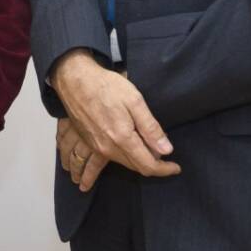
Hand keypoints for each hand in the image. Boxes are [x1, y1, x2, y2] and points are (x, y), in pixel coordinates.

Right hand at [51, 49, 179, 177]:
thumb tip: (166, 150)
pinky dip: (123, 159)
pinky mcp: (89, 143)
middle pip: (135, 167)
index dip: (164, 170)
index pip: (148, 165)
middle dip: (153, 165)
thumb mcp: (134, 101)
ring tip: (148, 154)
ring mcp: (96, 147)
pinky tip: (127, 150)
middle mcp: (108, 148)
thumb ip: (150, 127)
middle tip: (164, 155)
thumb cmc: (106, 86)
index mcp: (122, 139)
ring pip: (122, 163)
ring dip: (137, 163)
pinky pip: (109, 159)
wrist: (74, 80)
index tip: (176, 168)